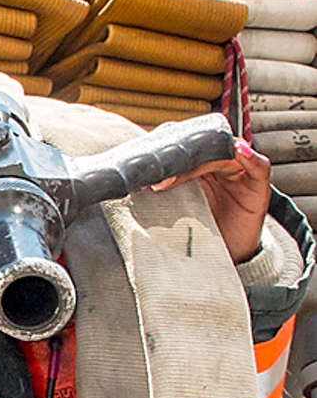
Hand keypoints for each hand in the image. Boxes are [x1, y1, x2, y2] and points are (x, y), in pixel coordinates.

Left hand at [152, 139, 271, 263]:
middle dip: (178, 162)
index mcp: (200, 164)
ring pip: (224, 153)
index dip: (166, 151)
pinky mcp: (258, 184)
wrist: (231, 250)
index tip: (144, 163)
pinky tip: (239, 151)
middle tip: (155, 179)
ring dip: (200, 162)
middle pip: (202, 149)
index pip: (185, 146)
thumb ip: (168, 189)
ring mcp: (241, 171)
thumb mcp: (182, 207)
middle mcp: (220, 162)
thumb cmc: (207, 227)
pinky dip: (249, 157)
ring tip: (175, 178)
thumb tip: (138, 183)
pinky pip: (259, 165)